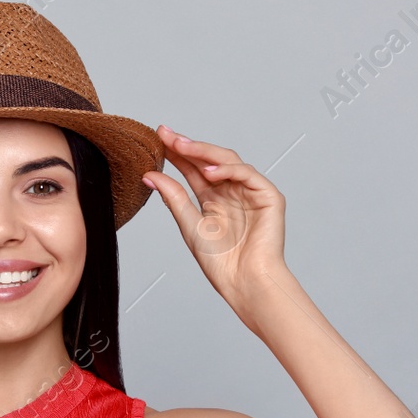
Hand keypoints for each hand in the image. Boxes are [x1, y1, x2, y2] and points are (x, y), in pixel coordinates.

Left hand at [142, 125, 287, 311]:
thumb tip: (149, 175)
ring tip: (182, 147)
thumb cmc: (220, 262)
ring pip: (229, 161)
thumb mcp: (189, 224)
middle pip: (209, 161)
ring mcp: (251, 192)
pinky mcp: (269, 196)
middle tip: (167, 135)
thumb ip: (173, 197)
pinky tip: (209, 171)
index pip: (193, 169)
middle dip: (188, 147)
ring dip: (205, 152)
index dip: (177, 153)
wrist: (244, 282)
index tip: (157, 137)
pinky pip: (248, 174)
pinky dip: (229, 170)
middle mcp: (232, 192)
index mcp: (213, 199)